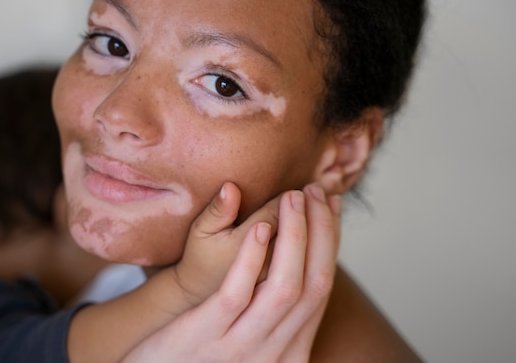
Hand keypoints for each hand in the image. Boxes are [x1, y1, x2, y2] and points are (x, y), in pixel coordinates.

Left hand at [124, 184, 340, 362]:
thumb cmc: (207, 357)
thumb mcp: (252, 343)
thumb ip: (277, 317)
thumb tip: (298, 270)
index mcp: (291, 352)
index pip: (321, 287)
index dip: (330, 241)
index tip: (331, 204)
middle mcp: (275, 354)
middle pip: (313, 284)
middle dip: (321, 231)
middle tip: (317, 190)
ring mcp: (240, 347)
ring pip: (284, 288)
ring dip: (294, 236)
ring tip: (293, 197)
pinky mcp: (204, 336)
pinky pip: (237, 295)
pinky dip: (253, 258)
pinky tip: (259, 227)